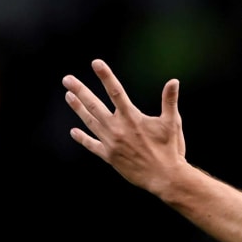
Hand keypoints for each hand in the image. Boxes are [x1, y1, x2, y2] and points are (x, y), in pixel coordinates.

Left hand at [62, 59, 186, 193]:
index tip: (96, 63)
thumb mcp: (172, 123)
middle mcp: (118, 129)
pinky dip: (83, 138)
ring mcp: (111, 143)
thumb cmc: (170, 150)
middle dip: (80, 90)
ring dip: (78, 108)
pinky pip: (92, 145)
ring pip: (90, 122)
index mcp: (132, 118)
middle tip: (67, 79)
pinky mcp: (109, 156)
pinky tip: (73, 132)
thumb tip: (174, 81)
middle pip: (94, 105)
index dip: (106, 76)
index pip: (116, 92)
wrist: (164, 178)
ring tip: (68, 96)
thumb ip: (169, 101)